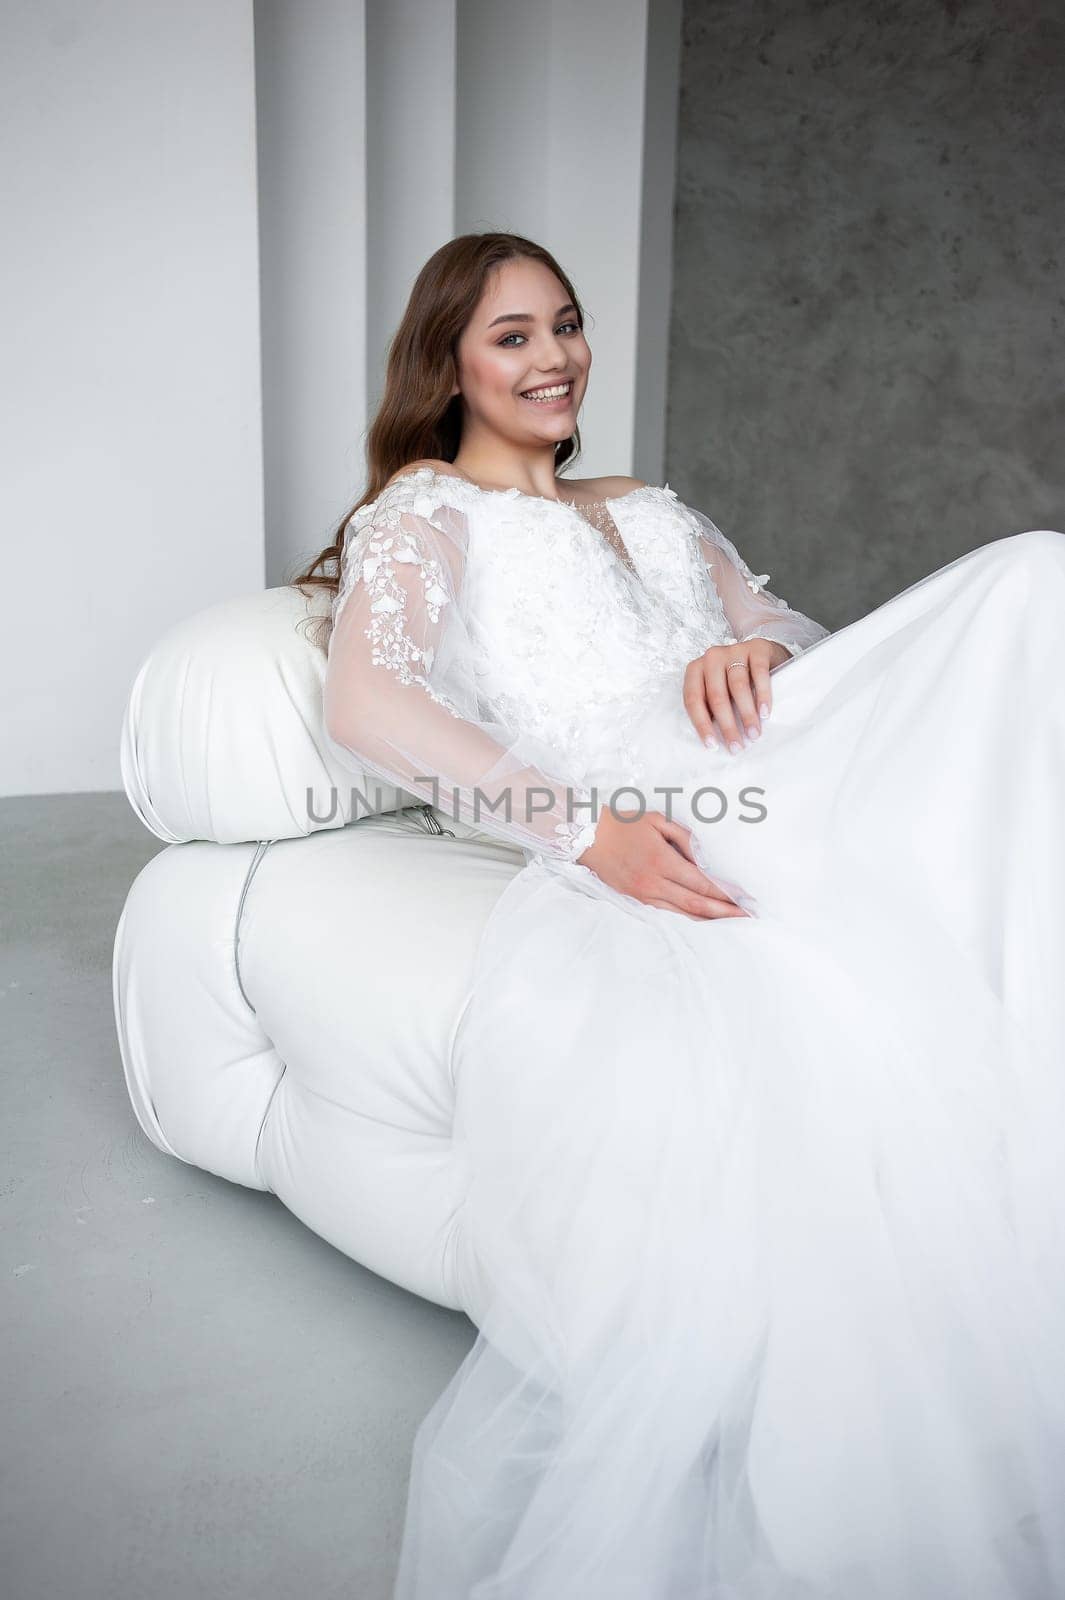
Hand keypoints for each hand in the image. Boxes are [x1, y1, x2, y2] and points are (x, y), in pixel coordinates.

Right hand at [577, 805, 750, 920]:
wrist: (588, 836)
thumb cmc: (625, 823)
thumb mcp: (658, 820)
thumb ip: (686, 838)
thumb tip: (709, 857)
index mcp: (661, 860)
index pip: (701, 881)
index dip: (726, 892)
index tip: (746, 897)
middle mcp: (653, 882)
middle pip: (697, 903)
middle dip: (725, 912)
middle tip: (749, 916)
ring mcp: (643, 895)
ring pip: (683, 914)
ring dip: (710, 920)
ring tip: (733, 923)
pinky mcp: (636, 901)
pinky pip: (667, 915)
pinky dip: (688, 920)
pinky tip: (703, 922)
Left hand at [682, 638, 789, 751]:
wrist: (764, 654)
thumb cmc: (737, 679)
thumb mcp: (719, 690)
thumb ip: (712, 708)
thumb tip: (714, 740)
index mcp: (696, 669)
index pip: (693, 699)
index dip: (702, 724)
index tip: (713, 745)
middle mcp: (712, 657)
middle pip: (716, 695)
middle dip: (727, 725)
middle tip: (737, 746)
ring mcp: (735, 650)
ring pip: (738, 686)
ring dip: (746, 714)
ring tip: (754, 734)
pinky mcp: (757, 648)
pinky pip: (759, 674)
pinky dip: (762, 696)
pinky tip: (765, 713)